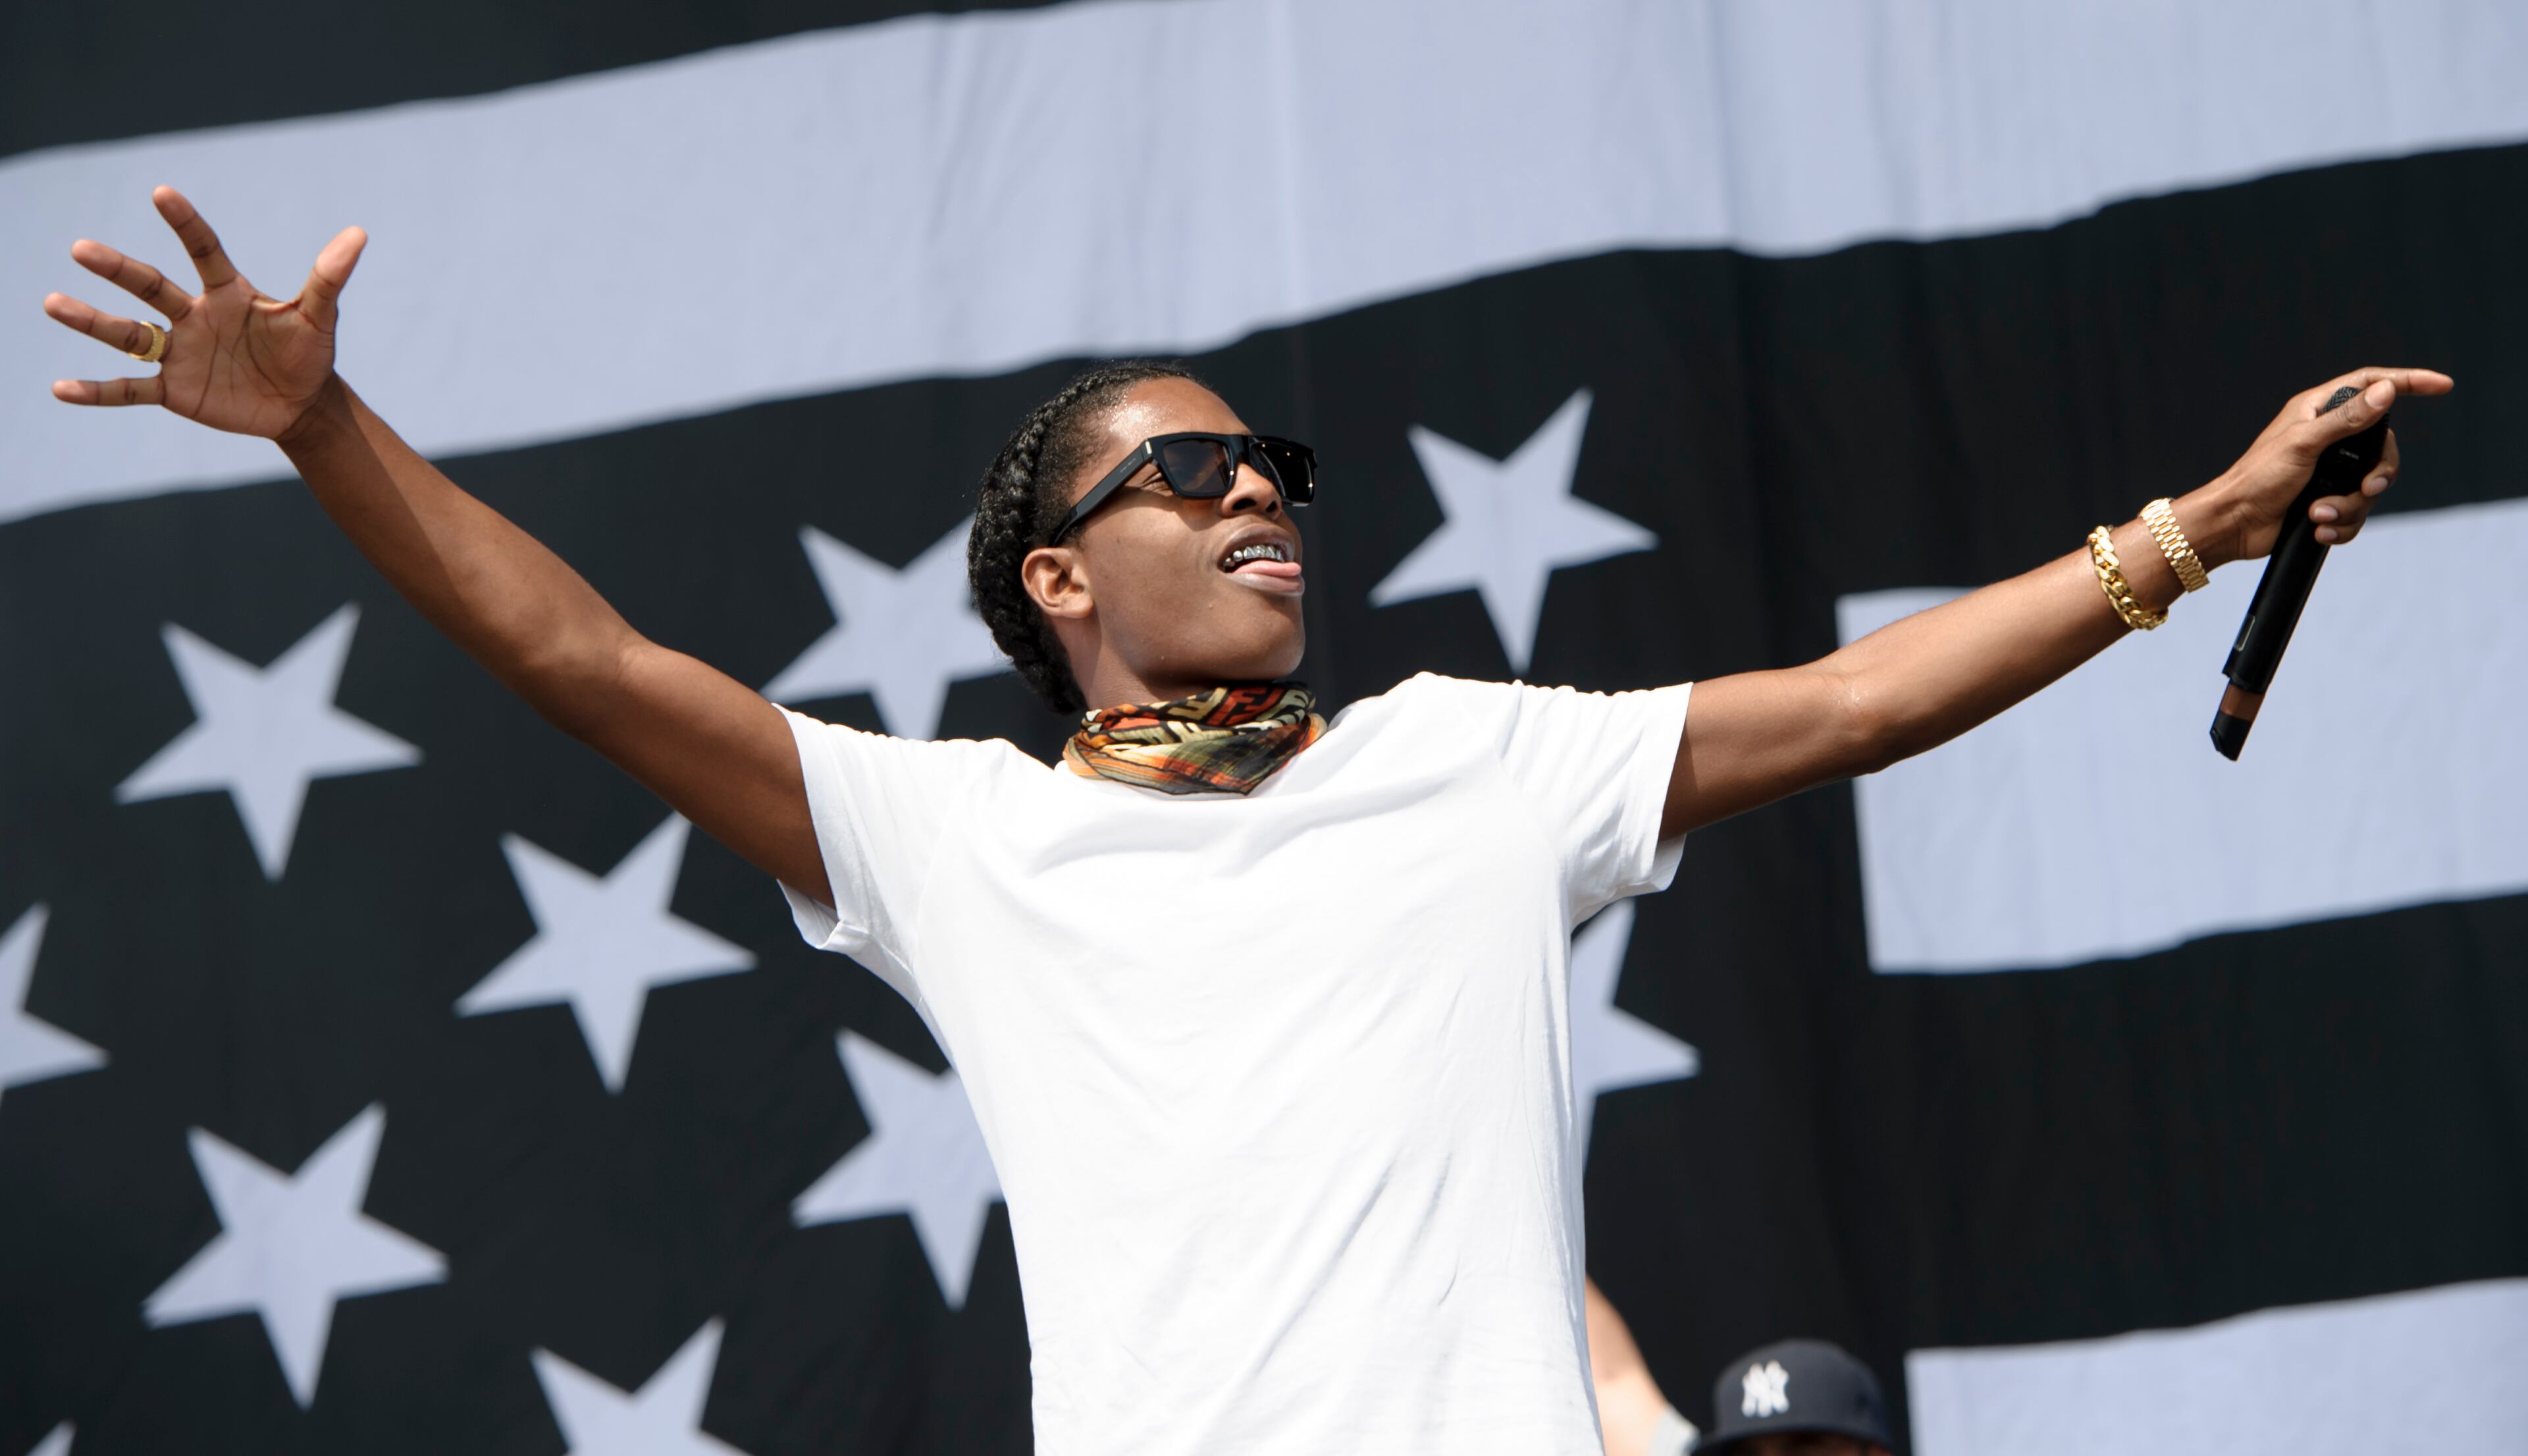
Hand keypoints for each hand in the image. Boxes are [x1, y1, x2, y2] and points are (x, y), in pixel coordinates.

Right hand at [43, 186, 365, 439]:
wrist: (300, 404)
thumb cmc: (308, 354)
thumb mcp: (319, 318)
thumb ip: (329, 279)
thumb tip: (358, 235)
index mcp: (228, 293)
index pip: (203, 251)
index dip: (185, 224)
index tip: (162, 192)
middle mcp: (194, 316)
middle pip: (151, 287)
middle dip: (118, 269)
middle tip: (81, 249)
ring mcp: (180, 353)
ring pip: (129, 334)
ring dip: (92, 321)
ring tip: (54, 303)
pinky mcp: (174, 390)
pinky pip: (129, 389)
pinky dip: (97, 392)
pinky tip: (60, 389)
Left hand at [2201, 366, 2453, 563]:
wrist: (2234, 526)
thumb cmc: (2257, 478)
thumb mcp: (2303, 444)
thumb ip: (2346, 419)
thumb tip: (2387, 391)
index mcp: (2318, 411)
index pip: (2371, 385)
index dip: (2408, 382)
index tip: (2441, 386)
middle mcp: (2328, 438)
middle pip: (2382, 447)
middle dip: (2378, 474)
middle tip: (2366, 488)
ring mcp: (2329, 471)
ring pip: (2371, 486)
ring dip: (2348, 506)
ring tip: (2317, 514)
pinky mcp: (2327, 500)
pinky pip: (2356, 513)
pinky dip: (2340, 524)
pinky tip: (2317, 528)